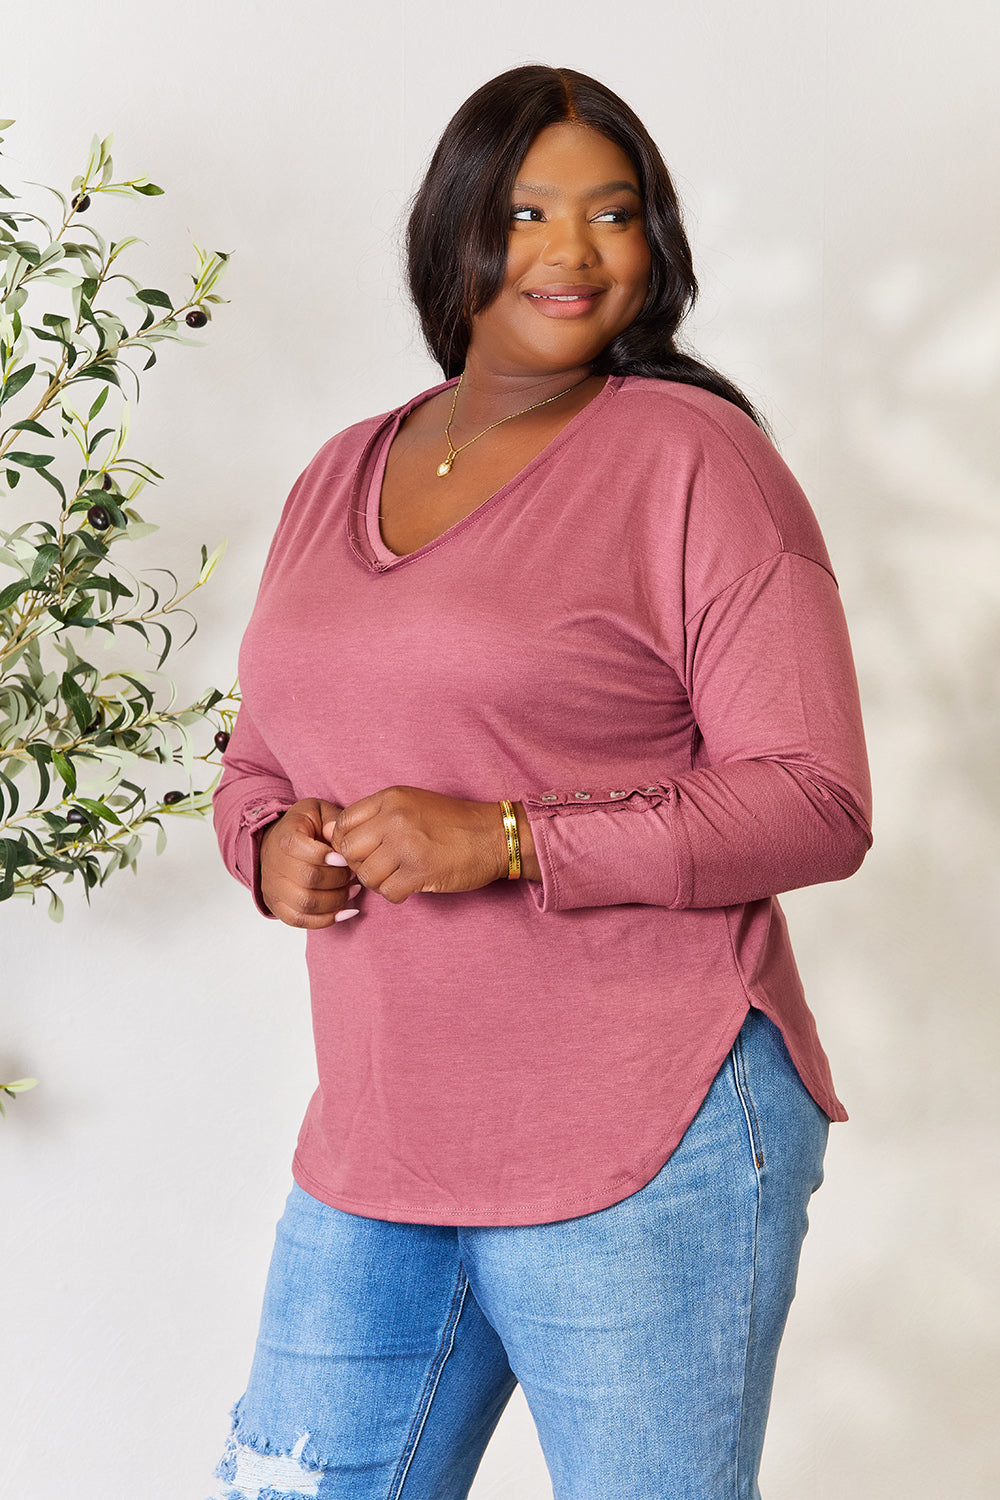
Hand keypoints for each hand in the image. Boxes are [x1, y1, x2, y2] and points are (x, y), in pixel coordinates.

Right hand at [259, 798, 359, 927]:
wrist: (276, 842)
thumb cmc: (303, 828)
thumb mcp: (318, 812)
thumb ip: (332, 820)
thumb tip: (336, 832)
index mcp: (285, 838)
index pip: (306, 852)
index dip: (330, 859)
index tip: (346, 860)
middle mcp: (274, 864)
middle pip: (309, 880)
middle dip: (338, 880)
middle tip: (353, 874)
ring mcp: (273, 887)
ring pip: (305, 904)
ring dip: (336, 901)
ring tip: (353, 890)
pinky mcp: (276, 905)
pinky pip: (300, 920)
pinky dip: (326, 920)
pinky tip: (346, 911)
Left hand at [326, 786, 523, 904]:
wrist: (495, 835)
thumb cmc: (453, 822)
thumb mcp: (412, 803)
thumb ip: (379, 815)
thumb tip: (339, 839)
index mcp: (391, 798)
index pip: (343, 823)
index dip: (344, 843)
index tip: (361, 852)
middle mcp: (395, 818)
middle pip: (348, 851)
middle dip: (358, 865)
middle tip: (378, 868)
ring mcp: (407, 845)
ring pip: (366, 875)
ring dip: (378, 882)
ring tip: (396, 878)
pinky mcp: (420, 871)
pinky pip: (388, 892)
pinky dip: (396, 894)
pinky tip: (409, 886)